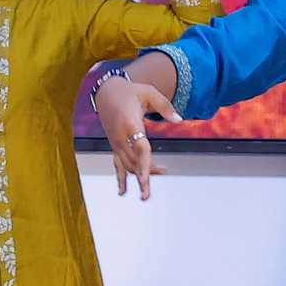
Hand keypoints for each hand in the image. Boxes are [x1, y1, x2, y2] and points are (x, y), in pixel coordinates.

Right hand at [92, 71, 179, 198]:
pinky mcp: (114, 145)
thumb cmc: (130, 91)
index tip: (145, 178)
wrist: (106, 91)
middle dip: (141, 177)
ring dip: (137, 177)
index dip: (143, 163)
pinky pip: (117, 164)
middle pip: (133, 161)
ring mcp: (116, 142)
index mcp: (130, 123)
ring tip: (146, 192)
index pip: (140, 147)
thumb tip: (179, 120)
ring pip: (127, 165)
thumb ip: (165, 107)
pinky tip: (122, 192)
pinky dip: (120, 178)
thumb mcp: (149, 93)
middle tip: (146, 195)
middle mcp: (120, 136)